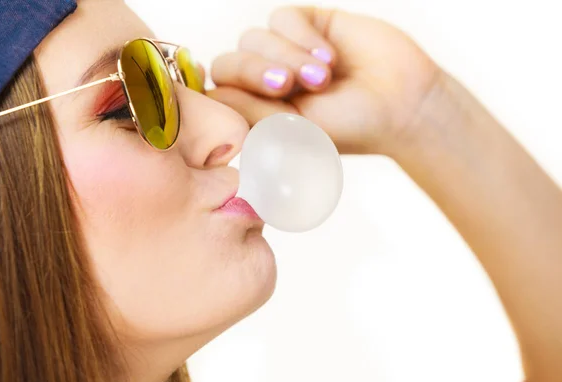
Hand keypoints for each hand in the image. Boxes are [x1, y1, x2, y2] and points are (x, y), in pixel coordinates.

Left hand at [208, 7, 442, 154]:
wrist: (403, 104)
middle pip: (229, 65)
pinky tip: (329, 57)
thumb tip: (209, 96)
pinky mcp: (306, 25)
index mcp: (259, 112)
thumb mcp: (296, 129)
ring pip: (253, 39)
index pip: (219, 96)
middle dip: (255, 73)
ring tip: (323, 77)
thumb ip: (250, 113)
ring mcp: (284, 52)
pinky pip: (281, 19)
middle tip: (286, 86)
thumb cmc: (352, 127)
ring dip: (287, 56)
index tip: (226, 104)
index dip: (217, 95)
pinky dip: (301, 36)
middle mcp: (266, 82)